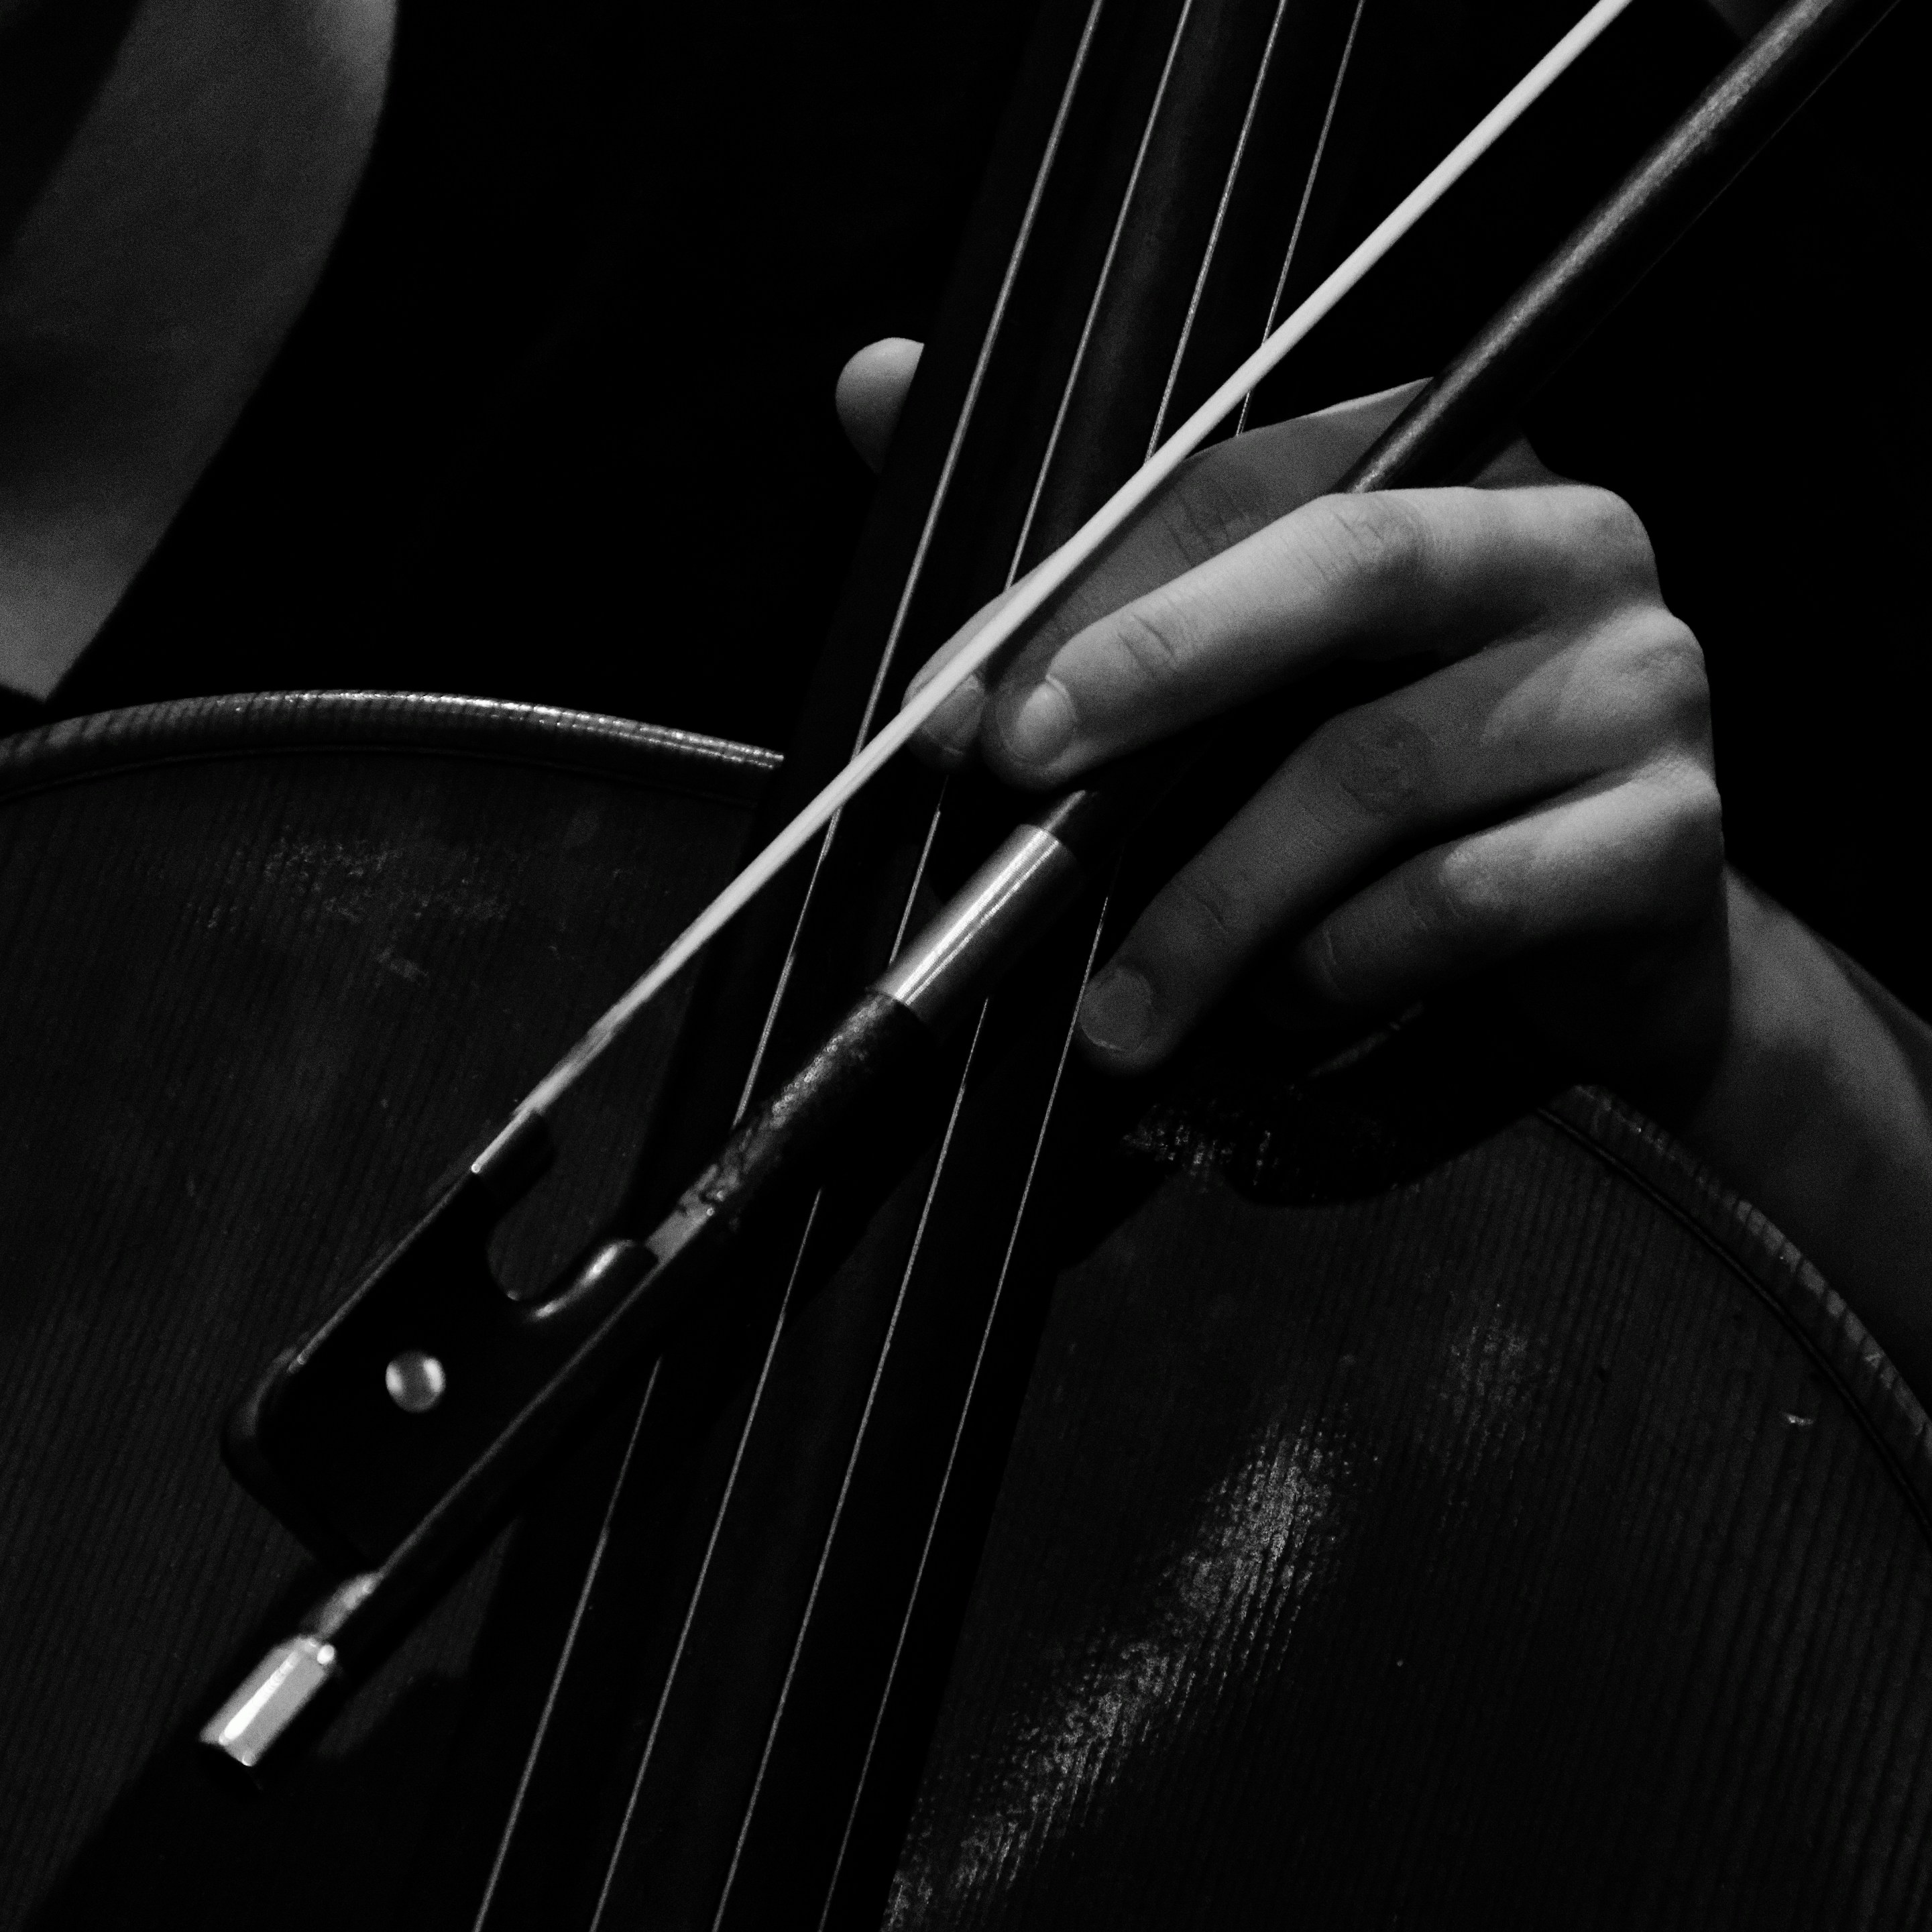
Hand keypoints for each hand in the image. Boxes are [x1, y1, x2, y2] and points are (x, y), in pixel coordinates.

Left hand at [839, 342, 1725, 1105]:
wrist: (1605, 953)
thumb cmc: (1393, 797)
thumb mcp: (1241, 673)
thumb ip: (1077, 548)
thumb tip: (871, 382)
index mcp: (1450, 467)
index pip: (1252, 485)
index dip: (1094, 592)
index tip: (958, 714)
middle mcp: (1564, 543)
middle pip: (1344, 567)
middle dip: (1156, 673)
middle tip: (1019, 791)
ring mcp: (1637, 683)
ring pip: (1377, 769)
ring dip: (1215, 901)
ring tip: (1123, 1006)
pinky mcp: (1667, 835)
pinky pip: (1462, 899)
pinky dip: (1338, 966)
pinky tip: (1283, 1009)